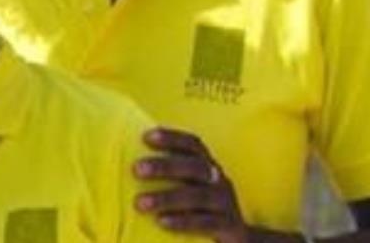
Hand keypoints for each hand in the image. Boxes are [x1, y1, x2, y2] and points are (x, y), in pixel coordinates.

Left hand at [134, 127, 247, 242]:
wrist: (240, 239)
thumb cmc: (202, 208)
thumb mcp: (191, 186)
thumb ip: (170, 174)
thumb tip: (130, 164)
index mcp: (208, 165)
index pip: (193, 144)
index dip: (171, 138)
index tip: (146, 136)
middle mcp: (218, 180)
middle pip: (194, 167)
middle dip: (164, 166)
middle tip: (136, 169)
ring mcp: (225, 203)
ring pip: (197, 196)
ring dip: (167, 198)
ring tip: (139, 203)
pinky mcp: (229, 227)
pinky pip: (206, 223)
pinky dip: (183, 221)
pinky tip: (161, 222)